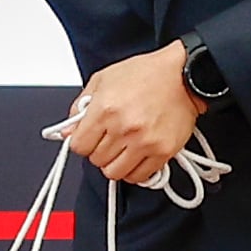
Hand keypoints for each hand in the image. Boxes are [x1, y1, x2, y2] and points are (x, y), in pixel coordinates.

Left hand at [65, 40, 203, 187]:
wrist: (183, 74)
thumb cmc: (146, 74)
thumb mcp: (103, 80)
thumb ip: (80, 106)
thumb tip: (67, 131)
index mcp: (105, 109)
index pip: (78, 146)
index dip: (82, 143)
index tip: (89, 138)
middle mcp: (123, 128)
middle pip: (95, 160)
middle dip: (99, 151)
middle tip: (109, 139)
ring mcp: (144, 142)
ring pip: (114, 173)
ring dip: (115, 163)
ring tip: (122, 148)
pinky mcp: (162, 152)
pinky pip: (139, 177)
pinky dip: (134, 171)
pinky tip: (136, 156)